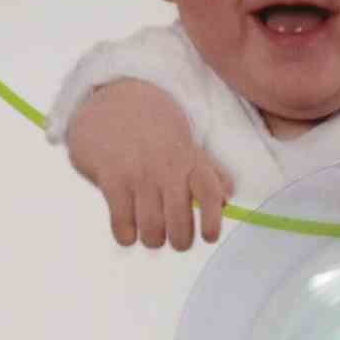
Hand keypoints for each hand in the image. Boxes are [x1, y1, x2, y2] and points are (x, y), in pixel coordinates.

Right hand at [65, 80, 230, 251]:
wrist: (112, 99)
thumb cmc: (153, 128)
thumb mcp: (185, 143)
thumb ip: (209, 171)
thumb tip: (228, 200)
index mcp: (189, 159)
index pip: (210, 194)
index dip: (212, 221)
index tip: (209, 237)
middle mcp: (166, 168)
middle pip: (180, 222)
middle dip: (180, 241)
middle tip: (177, 240)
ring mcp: (138, 174)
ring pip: (152, 229)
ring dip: (154, 240)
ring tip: (152, 236)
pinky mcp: (111, 179)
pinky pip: (122, 223)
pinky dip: (126, 235)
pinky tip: (128, 230)